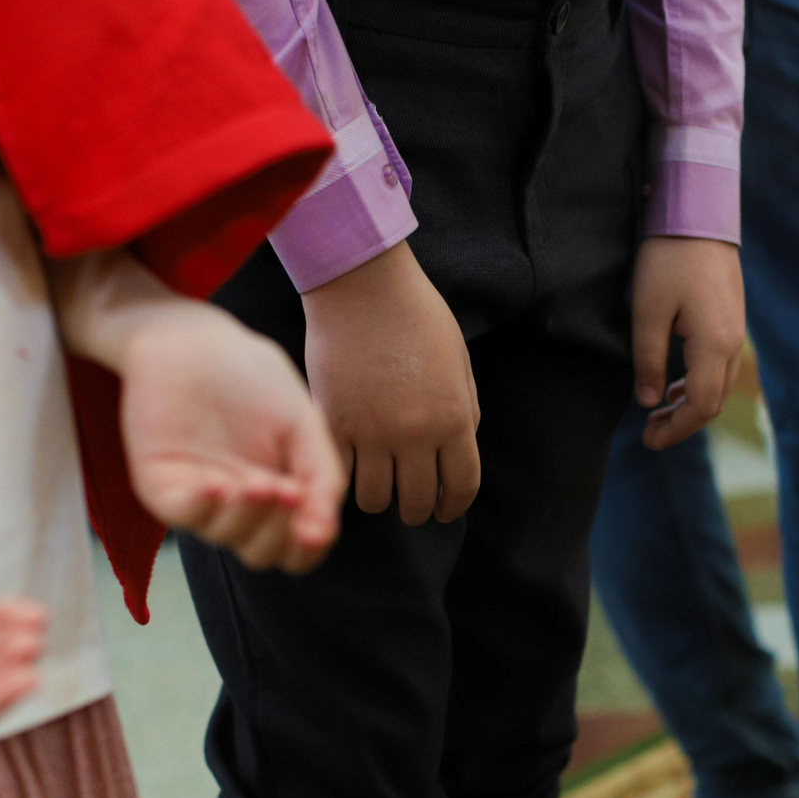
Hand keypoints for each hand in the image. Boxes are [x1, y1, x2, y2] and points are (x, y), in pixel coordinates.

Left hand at [114, 309, 343, 571]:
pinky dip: (204, 508)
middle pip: (263, 553)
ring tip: (261, 482)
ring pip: (226, 538)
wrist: (196, 339)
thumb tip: (325, 530)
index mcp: (277, 494)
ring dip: (249, 518)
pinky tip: (221, 484)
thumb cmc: (253, 376)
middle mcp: (238, 504)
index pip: (295, 547)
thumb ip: (322, 475)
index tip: (318, 528)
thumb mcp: (304, 424)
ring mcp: (199, 496)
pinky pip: (182, 515)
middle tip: (290, 491)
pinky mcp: (161, 484)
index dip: (309, 547)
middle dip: (280, 531)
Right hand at [303, 241, 479, 524]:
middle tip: (408, 503)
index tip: (443, 510)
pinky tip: (349, 468)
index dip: (453, 507)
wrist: (364, 287)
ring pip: (375, 498)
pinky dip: (345, 478)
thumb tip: (458, 451)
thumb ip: (464, 410)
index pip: (461, 488)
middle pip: (416, 502)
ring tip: (377, 485)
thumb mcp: (459, 363)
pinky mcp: (334, 424)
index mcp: (454, 419)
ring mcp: (371, 432)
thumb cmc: (417, 316)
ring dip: (379, 498)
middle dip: (416, 510)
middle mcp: (415, 434)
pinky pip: (340, 474)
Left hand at [631, 237, 745, 449]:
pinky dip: (698, 384)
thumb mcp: (647, 313)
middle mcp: (733, 343)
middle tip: (648, 434)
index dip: (675, 430)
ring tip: (657, 412)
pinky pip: (719, 367)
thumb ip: (649, 362)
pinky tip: (674, 385)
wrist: (699, 216)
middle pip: (713, 402)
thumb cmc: (668, 260)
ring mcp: (736, 332)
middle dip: (682, 424)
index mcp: (714, 344)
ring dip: (689, 405)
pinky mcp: (731, 321)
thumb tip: (650, 402)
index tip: (647, 441)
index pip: (701, 406)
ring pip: (718, 386)